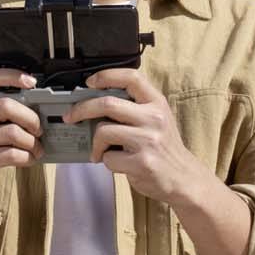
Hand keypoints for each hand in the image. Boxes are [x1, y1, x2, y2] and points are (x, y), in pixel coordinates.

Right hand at [0, 68, 41, 202]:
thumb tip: (38, 107)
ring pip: (12, 132)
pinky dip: (26, 157)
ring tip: (36, 149)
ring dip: (31, 142)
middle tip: (38, 130)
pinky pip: (11, 154)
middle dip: (30, 118)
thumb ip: (3, 112)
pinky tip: (28, 159)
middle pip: (6, 106)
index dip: (12, 75)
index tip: (32, 82)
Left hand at [68, 67, 197, 202]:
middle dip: (82, 109)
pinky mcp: (142, 162)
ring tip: (100, 151)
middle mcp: (154, 118)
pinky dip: (106, 161)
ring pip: (103, 131)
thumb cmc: (164, 148)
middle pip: (107, 103)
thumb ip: (133, 108)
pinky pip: (109, 158)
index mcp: (157, 103)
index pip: (131, 77)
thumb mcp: (156, 119)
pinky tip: (118, 164)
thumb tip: (94, 101)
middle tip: (71, 116)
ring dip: (95, 144)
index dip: (106, 76)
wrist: (184, 178)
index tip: (89, 82)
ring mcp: (148, 140)